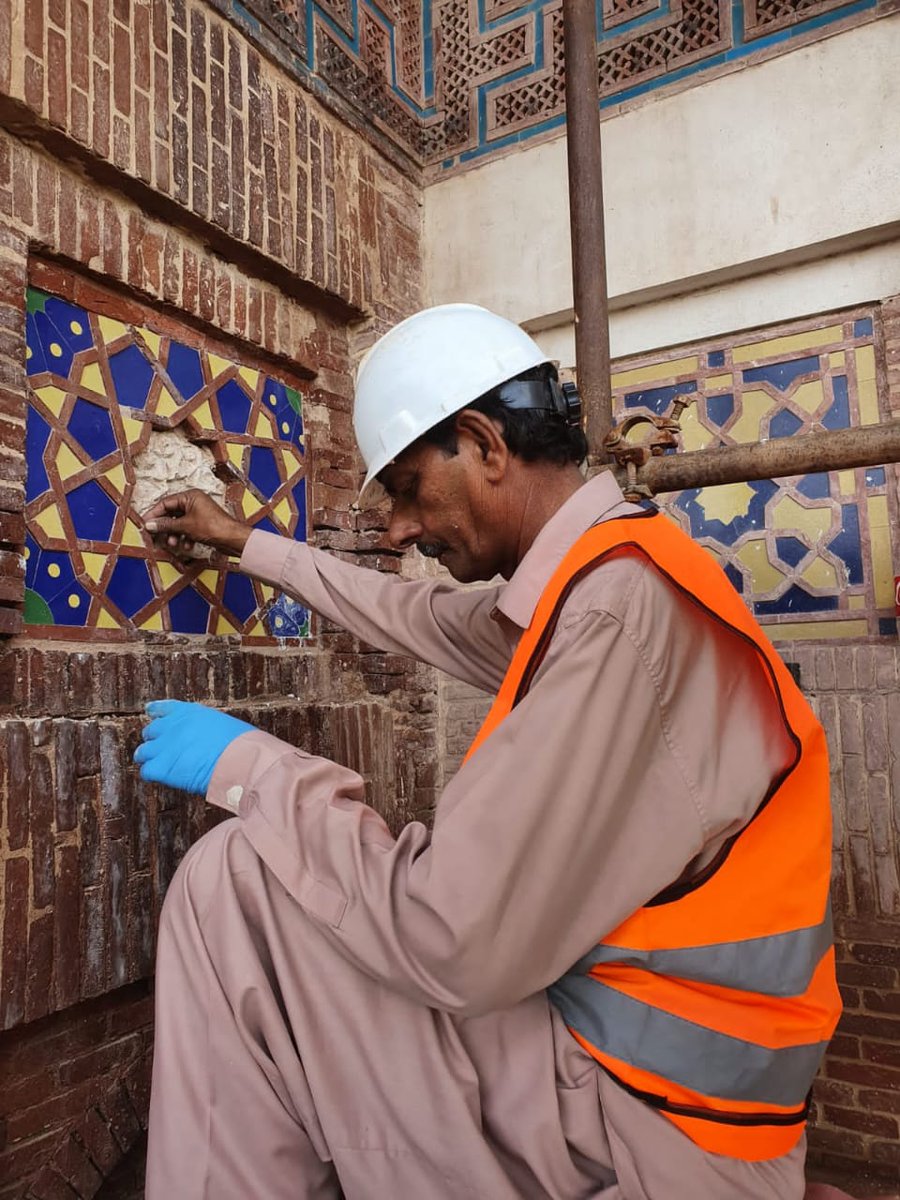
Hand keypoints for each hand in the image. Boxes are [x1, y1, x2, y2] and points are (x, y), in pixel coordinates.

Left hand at [134, 700, 255, 793]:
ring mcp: (164, 746)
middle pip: (151, 731)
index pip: (164, 708)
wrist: (239, 760)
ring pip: (143, 752)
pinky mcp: (162, 767)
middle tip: (161, 749)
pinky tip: (162, 777)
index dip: (156, 711)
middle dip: (155, 740)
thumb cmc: (240, 745)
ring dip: (149, 758)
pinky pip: (147, 771)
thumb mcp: (223, 725)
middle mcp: (172, 726)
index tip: (150, 711)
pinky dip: (153, 775)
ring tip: (157, 765)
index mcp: (189, 712)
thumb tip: (206, 738)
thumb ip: (206, 728)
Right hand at [142, 490, 250, 558]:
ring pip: (179, 524)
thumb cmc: (212, 527)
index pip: (166, 503)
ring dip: (174, 535)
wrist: (233, 539)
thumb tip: (150, 524)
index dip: (154, 514)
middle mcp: (194, 502)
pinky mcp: (203, 525)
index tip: (145, 523)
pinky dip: (185, 538)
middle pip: (172, 514)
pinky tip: (187, 546)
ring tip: (173, 543)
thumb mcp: (185, 526)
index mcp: (190, 496)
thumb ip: (165, 525)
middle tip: (156, 536)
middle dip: (165, 527)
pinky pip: (188, 530)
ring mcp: (199, 513)